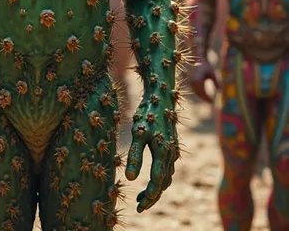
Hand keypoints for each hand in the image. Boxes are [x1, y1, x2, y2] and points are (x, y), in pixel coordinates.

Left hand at [125, 98, 178, 212]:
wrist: (161, 97)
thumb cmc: (148, 114)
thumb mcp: (138, 133)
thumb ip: (135, 156)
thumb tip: (131, 179)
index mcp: (164, 153)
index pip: (157, 182)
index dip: (149, 196)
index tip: (139, 206)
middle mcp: (171, 154)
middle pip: (163, 183)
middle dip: (152, 197)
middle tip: (140, 207)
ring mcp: (173, 151)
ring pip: (166, 177)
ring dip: (156, 189)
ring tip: (141, 198)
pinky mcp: (172, 147)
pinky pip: (167, 169)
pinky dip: (160, 178)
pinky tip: (150, 180)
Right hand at [189, 58, 219, 103]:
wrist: (196, 60)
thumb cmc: (206, 66)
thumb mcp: (212, 73)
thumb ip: (215, 81)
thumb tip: (220, 90)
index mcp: (198, 76)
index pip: (201, 89)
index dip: (206, 96)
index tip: (212, 101)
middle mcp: (192, 79)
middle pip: (198, 92)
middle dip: (204, 98)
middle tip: (211, 102)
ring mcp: (190, 80)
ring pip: (196, 91)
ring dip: (202, 96)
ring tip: (209, 100)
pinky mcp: (190, 82)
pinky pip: (195, 89)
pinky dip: (200, 94)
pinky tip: (205, 97)